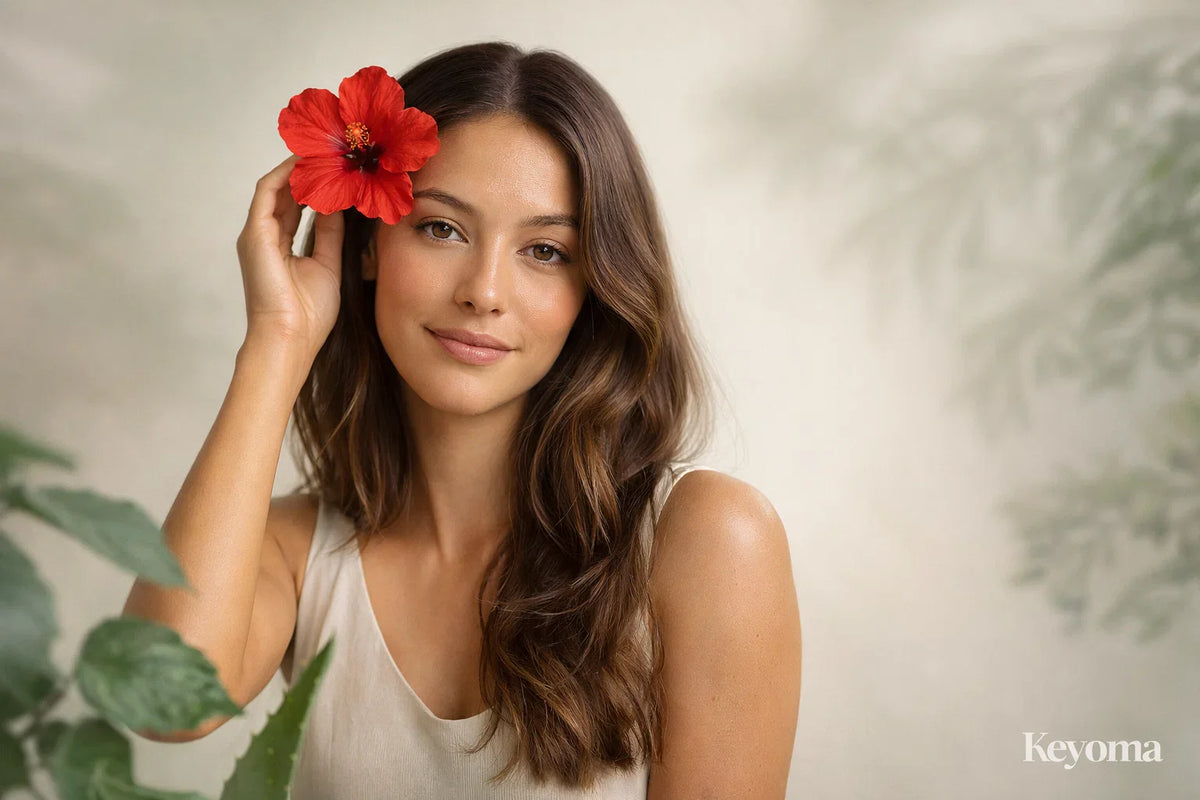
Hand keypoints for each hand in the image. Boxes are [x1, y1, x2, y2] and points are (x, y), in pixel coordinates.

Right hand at [235, 156, 344, 360]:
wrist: (290, 337)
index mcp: (281, 247)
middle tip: (333, 153)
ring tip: (323, 151)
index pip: (297, 207)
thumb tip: (338, 205)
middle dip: (308, 172)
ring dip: (298, 168)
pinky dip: (286, 175)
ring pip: (276, 188)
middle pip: (286, 194)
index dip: (316, 187)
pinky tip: (307, 163)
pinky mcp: (254, 233)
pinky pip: (268, 192)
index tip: (338, 172)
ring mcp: (257, 233)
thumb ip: (330, 233)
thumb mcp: (328, 264)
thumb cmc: (309, 313)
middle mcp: (265, 236)